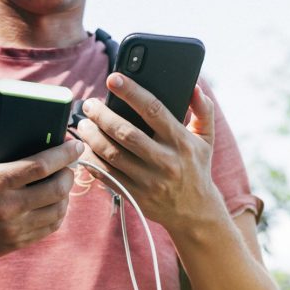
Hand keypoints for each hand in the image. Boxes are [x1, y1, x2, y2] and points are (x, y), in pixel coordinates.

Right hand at [0, 133, 82, 262]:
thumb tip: (13, 123)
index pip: (41, 165)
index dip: (64, 154)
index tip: (76, 145)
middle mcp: (7, 206)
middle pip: (56, 188)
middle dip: (69, 173)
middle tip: (69, 165)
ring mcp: (13, 228)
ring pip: (57, 210)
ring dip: (66, 194)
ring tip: (62, 183)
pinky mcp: (15, 242)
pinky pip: (49, 228)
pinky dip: (58, 213)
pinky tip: (55, 203)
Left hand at [76, 73, 224, 231]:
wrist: (195, 211)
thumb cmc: (197, 167)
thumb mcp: (206, 138)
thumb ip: (204, 110)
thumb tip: (195, 86)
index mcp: (181, 141)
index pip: (153, 110)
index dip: (131, 92)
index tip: (113, 78)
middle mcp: (165, 161)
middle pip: (126, 133)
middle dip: (102, 116)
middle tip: (89, 105)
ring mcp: (149, 181)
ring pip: (113, 155)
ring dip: (92, 138)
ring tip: (83, 125)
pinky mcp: (136, 195)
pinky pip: (108, 176)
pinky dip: (93, 162)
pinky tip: (84, 150)